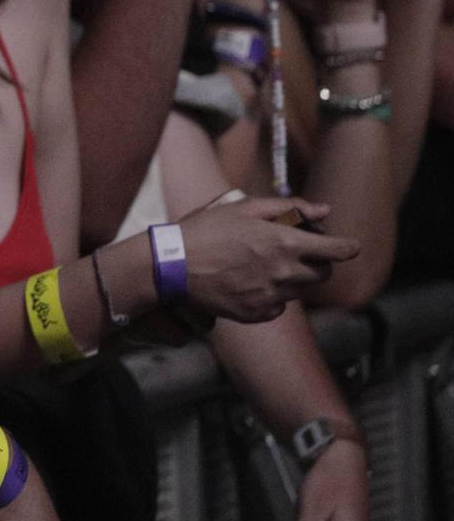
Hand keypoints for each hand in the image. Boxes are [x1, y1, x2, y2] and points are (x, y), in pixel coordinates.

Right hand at [178, 196, 353, 321]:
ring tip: (258, 265)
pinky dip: (271, 296)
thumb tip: (323, 210)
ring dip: (290, 278)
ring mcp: (271, 296)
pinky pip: (278, 307)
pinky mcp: (257, 314)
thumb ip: (288, 207)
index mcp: (285, 242)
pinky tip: (247, 282)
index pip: (337, 250)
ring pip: (299, 290)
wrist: (170, 266)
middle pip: (323, 274)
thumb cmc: (205, 230)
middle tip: (292, 252)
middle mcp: (284, 272)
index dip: (348, 247)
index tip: (349, 246)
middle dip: (316, 262)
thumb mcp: (243, 208)